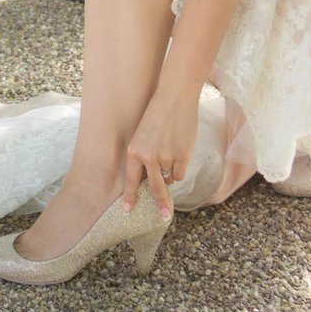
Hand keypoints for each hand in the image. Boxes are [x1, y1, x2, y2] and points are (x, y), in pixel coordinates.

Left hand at [122, 84, 200, 220]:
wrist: (175, 97)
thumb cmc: (158, 114)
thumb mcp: (143, 135)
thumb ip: (145, 157)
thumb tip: (154, 179)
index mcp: (134, 151)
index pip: (130, 181)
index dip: (130, 197)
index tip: (128, 212)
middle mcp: (149, 157)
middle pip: (154, 187)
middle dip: (160, 203)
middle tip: (163, 215)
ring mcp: (166, 157)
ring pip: (169, 177)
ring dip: (170, 171)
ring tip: (170, 149)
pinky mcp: (182, 155)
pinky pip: (180, 172)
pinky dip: (180, 167)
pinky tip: (179, 151)